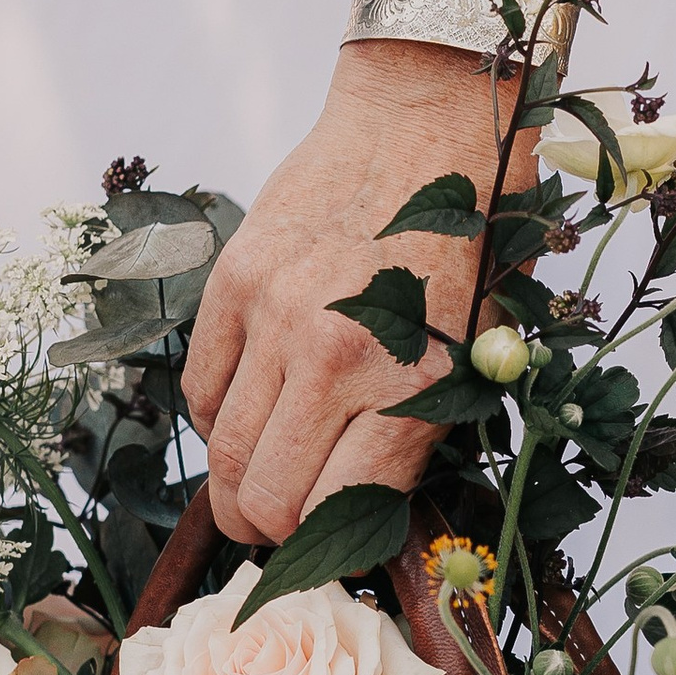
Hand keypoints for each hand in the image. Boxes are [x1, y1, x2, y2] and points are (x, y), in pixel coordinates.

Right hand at [186, 42, 506, 542]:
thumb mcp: (474, 349)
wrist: (427, 122)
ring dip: (233, 487)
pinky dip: (215, 418)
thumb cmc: (467, 242)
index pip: (343, 515)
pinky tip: (245, 413)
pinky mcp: (234, 281)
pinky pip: (200, 387)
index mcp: (413, 385)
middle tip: (282, 531)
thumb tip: (363, 511)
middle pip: (266, 499)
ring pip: (222, 452)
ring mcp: (276, 319)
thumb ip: (418, 430)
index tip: (337, 549)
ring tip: (255, 485)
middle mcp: (337, 359)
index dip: (335, 552)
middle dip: (271, 534)